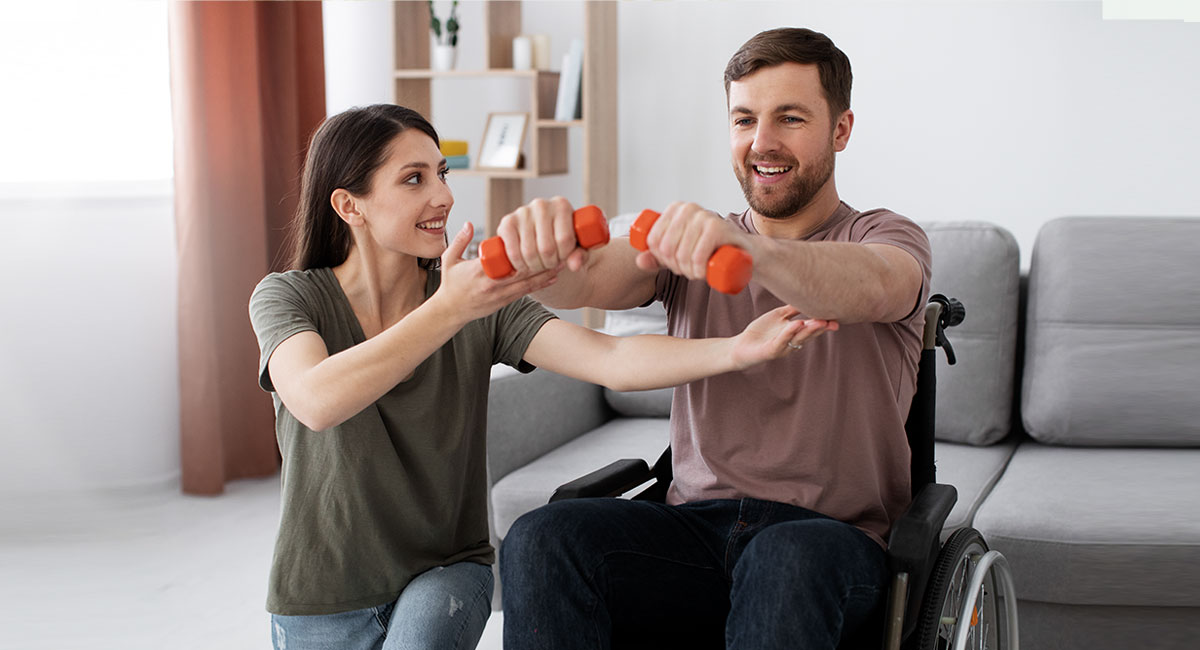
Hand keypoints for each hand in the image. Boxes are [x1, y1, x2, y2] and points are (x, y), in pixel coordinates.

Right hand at [436, 222, 558, 321]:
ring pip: (528, 283)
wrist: (450, 311)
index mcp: (480, 271)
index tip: (538, 238)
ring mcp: (500, 295)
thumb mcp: (449, 259)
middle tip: (559, 249)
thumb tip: (469, 224)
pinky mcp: (504, 302)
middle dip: (543, 261)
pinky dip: (540, 284)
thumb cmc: (451, 283)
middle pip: (524, 272)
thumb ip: (460, 240)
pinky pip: (525, 292)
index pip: (507, 260)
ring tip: (563, 262)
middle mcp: (494, 284)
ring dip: (547, 273)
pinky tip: (552, 277)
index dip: (525, 251)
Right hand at [495, 196, 591, 275]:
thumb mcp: (577, 246)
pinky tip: (524, 265)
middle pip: (546, 248)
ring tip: (538, 264)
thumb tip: (574, 265)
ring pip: (529, 253)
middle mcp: (541, 205)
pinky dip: (518, 264)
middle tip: (549, 264)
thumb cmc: (563, 238)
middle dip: (549, 263)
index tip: (563, 258)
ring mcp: (522, 212)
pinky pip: (512, 252)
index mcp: (562, 205)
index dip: (564, 256)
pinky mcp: (507, 222)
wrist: (541, 231)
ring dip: (534, 266)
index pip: (565, 239)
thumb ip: (581, 255)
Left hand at [635, 201, 749, 280]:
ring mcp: (705, 216)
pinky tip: (702, 273)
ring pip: (682, 254)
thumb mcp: (680, 253)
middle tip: (689, 271)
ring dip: (689, 271)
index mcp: (676, 209)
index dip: (660, 258)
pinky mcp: (719, 228)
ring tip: (698, 272)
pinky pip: (698, 255)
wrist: (745, 252)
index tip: (674, 264)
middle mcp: (689, 208)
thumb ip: (656, 257)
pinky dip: (698, 269)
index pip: (654, 240)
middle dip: (676, 267)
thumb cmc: (710, 250)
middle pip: (667, 248)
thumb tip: (639, 261)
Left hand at [729, 306, 838, 369]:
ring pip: (798, 338)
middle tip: (833, 322)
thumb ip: (792, 308)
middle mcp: (792, 342)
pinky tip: (796, 324)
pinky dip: (789, 332)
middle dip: (821, 328)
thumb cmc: (761, 331)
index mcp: (795, 334)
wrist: (741, 345)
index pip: (812, 328)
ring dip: (809, 330)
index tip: (837, 318)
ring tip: (819, 322)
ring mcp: (782, 347)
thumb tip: (805, 295)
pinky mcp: (771, 351)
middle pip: (809, 334)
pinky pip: (781, 341)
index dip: (825, 324)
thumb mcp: (778, 316)